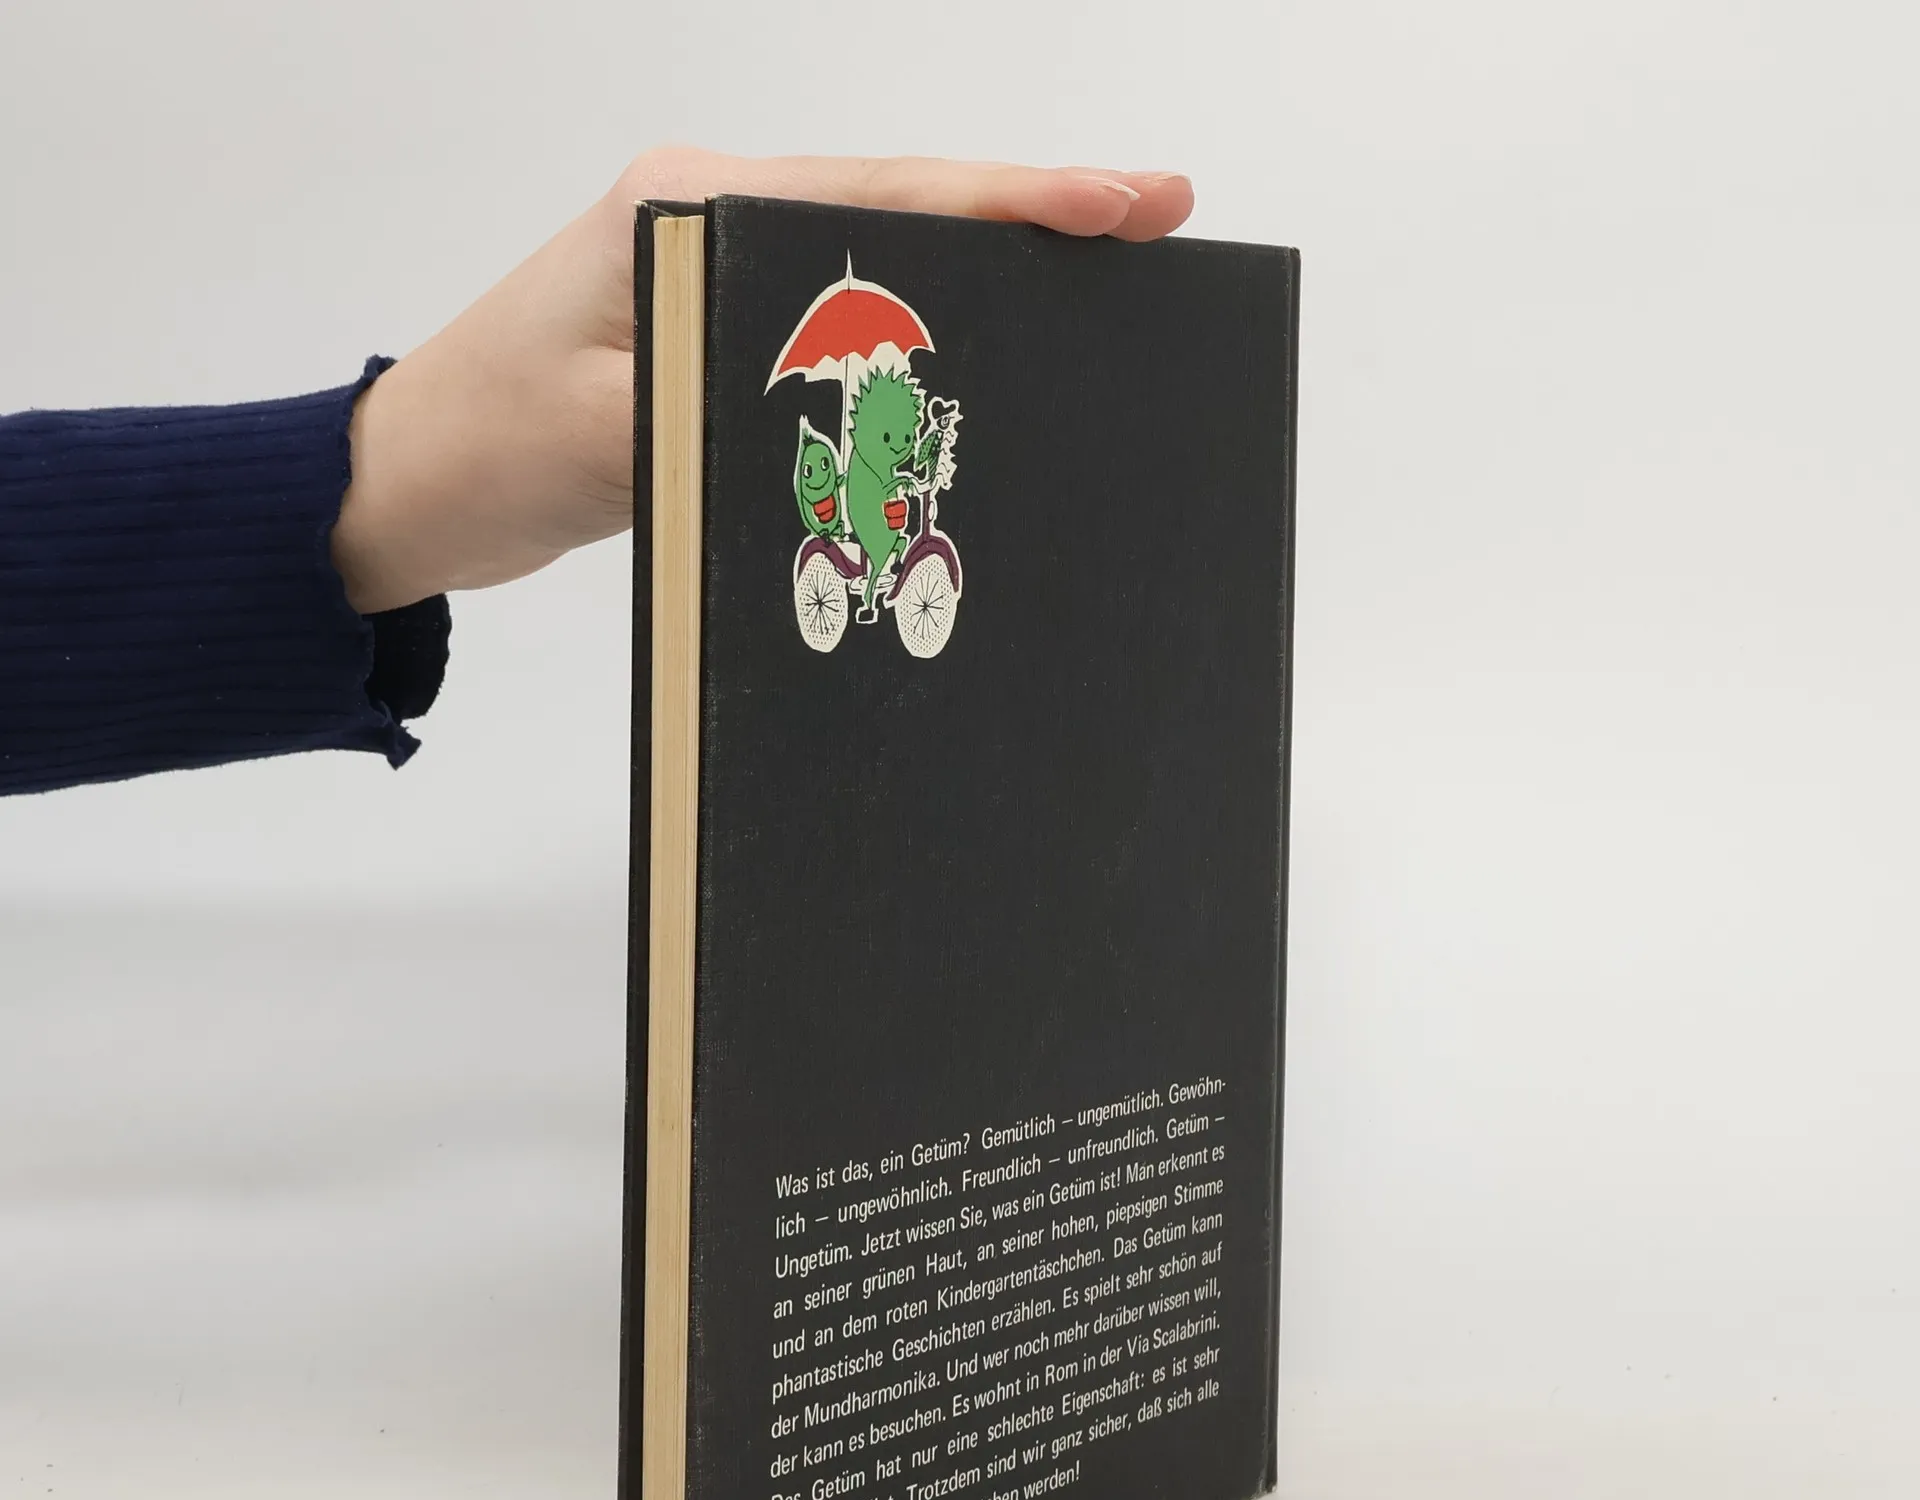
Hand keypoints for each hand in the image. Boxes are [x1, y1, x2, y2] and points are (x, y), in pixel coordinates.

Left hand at [330, 149, 1192, 612]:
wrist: (404, 486)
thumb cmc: (482, 447)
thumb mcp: (606, 437)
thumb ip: (724, 407)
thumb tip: (855, 409)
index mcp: (688, 209)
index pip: (883, 194)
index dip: (1012, 200)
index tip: (1123, 201)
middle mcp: (712, 223)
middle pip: (903, 212)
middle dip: (1031, 222)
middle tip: (1156, 228)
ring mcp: (717, 281)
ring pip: (882, 270)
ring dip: (985, 282)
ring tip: (1102, 294)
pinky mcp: (716, 344)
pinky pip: (843, 335)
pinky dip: (918, 348)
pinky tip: (984, 364)